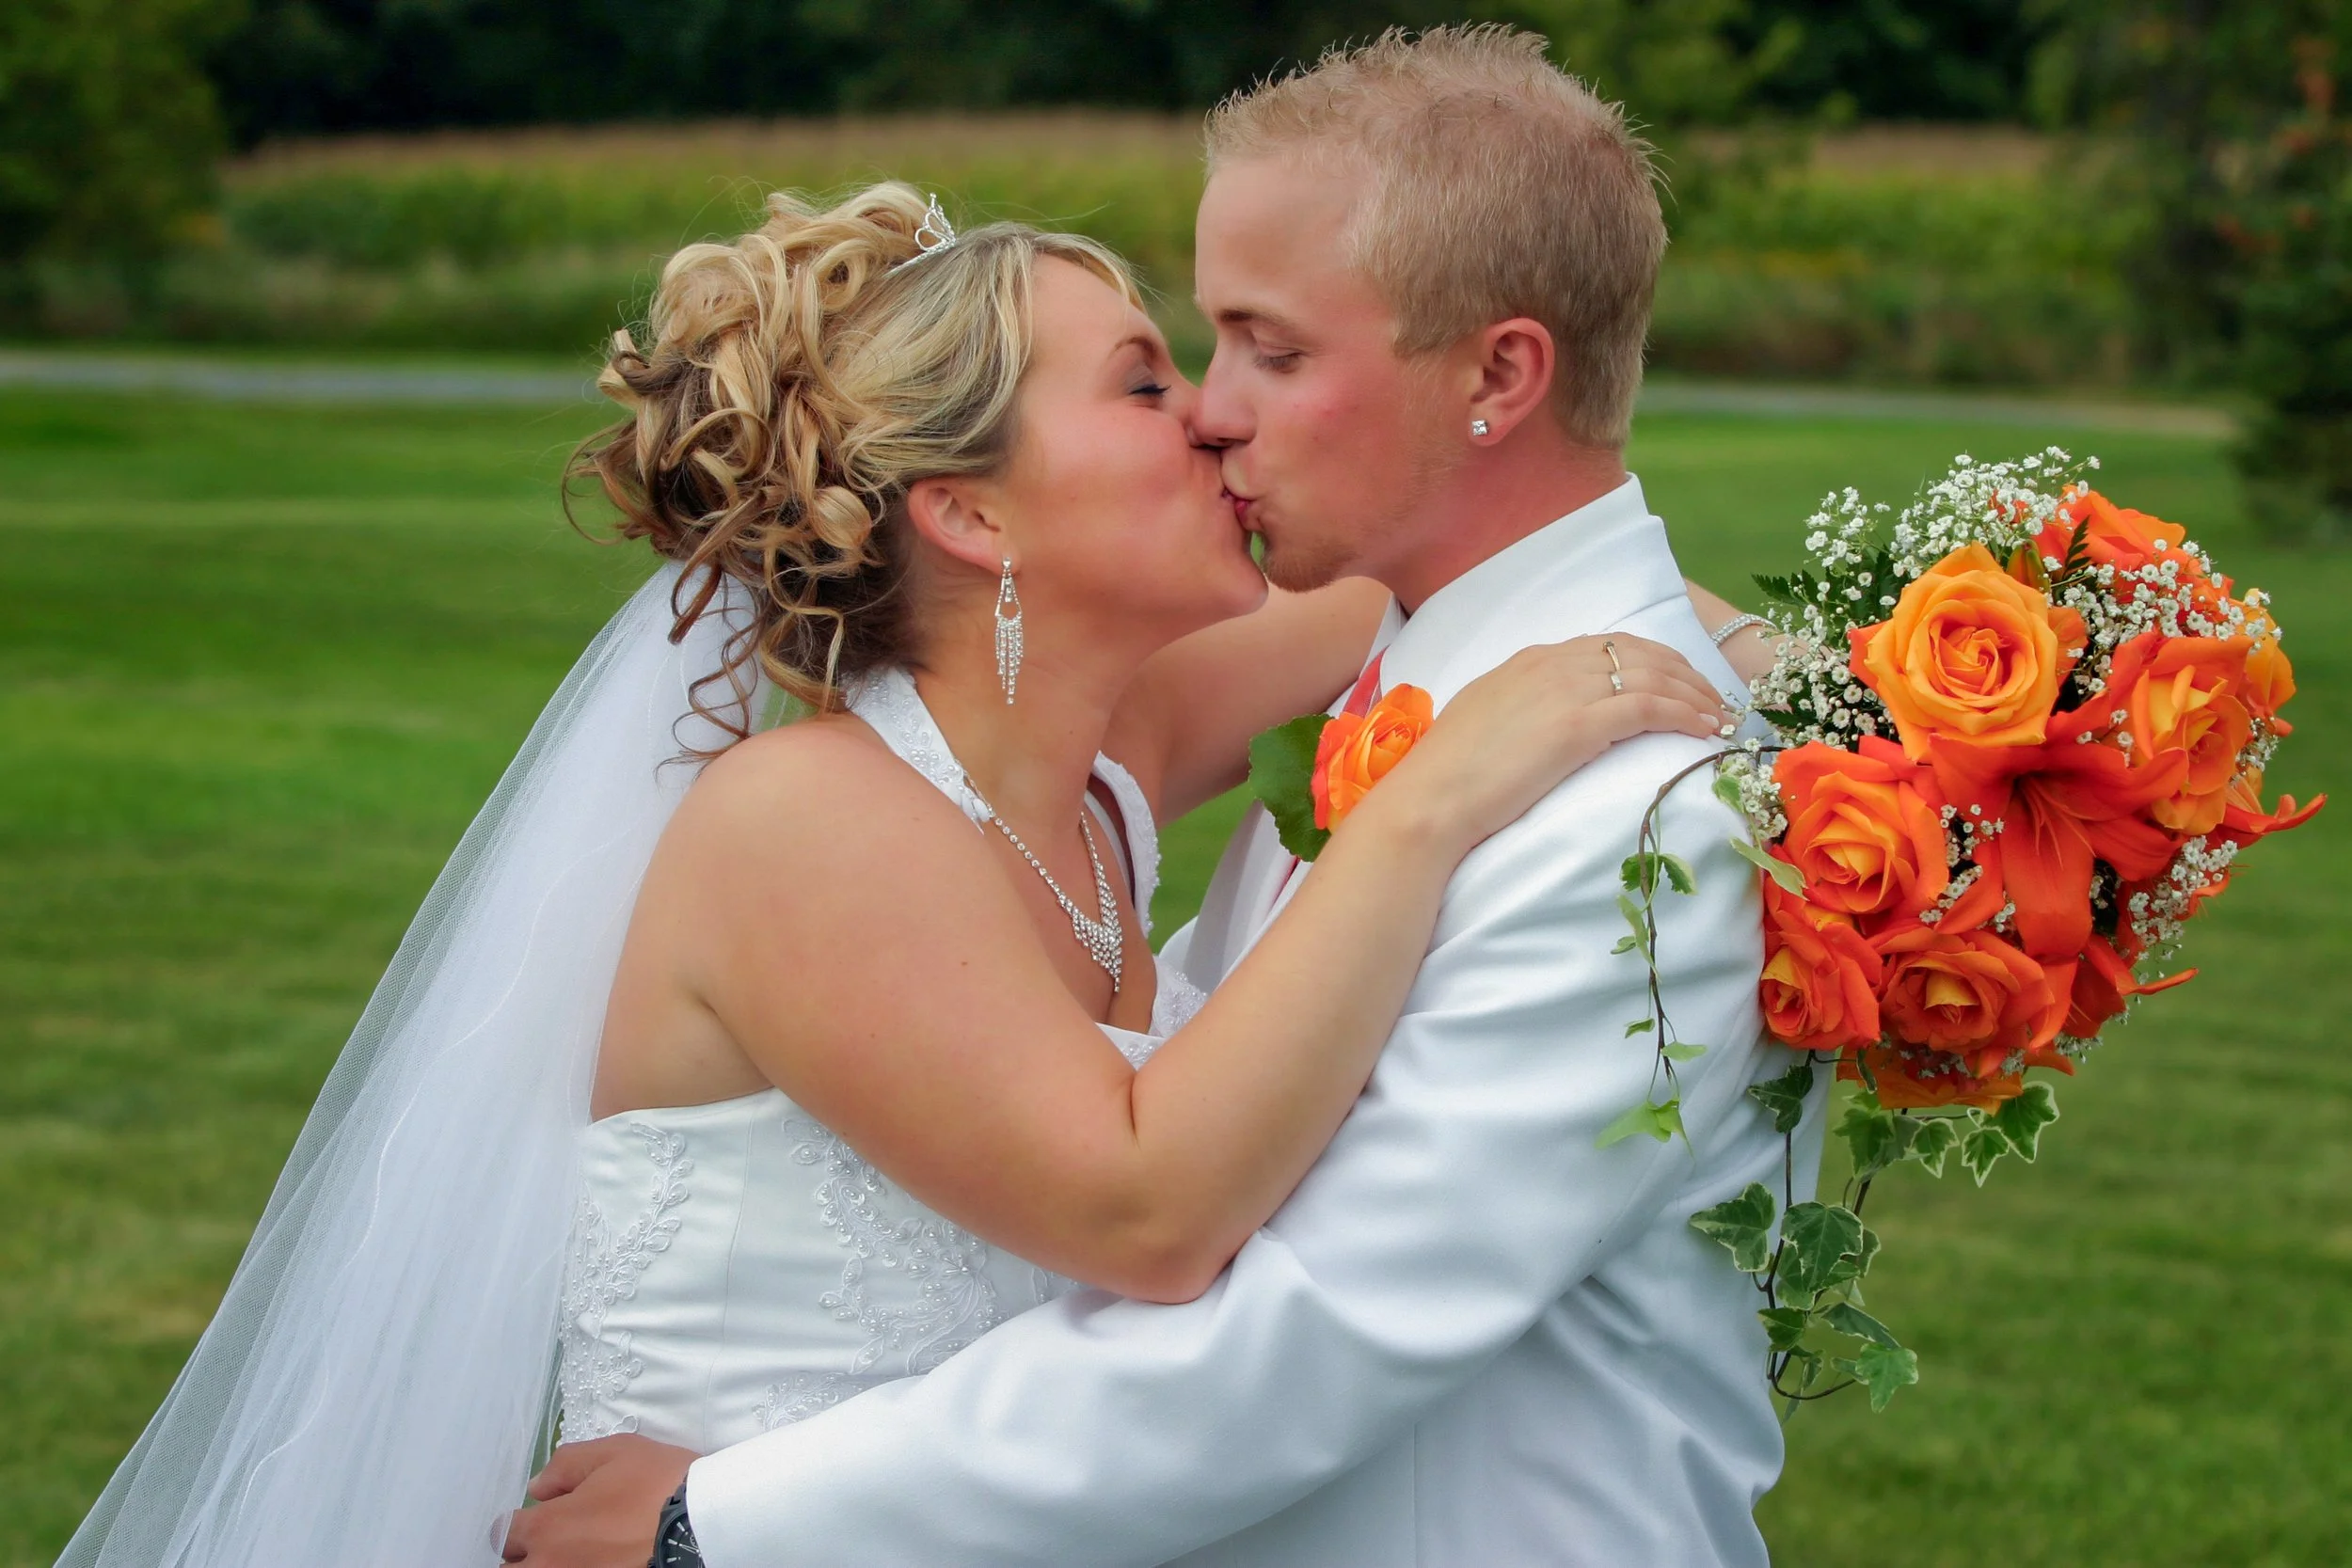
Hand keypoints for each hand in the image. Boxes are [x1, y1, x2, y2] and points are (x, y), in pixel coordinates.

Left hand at [503, 1434, 695, 1565]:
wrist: (703, 1525)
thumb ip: (566, 1466)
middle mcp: (550, 1566)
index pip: (504, 1534)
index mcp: (547, 1528)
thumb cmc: (658, 1483)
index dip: (518, 1523)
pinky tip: (596, 1561)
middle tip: (549, 1543)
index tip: (538, 1518)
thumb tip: (537, 1488)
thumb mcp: (615, 1452)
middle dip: (523, 1555)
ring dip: (544, 1566)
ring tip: (572, 1555)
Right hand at [1369, 634, 1732, 852]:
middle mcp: (1552, 664)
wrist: (1431, 799)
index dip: (1652, 660)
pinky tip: (1705, 730)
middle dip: (1684, 673)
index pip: (1608, 645)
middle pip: (1639, 653)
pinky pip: (1648, 706)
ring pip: (1652, 675)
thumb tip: (1543, 723)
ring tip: (1721, 717)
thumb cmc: (1449, 775)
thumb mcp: (1487, 721)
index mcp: (1530, 661)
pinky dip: (1684, 714)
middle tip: (1713, 699)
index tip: (1677, 681)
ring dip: (1694, 694)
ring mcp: (1565, 691)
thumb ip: (1521, 709)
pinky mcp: (1577, 724)